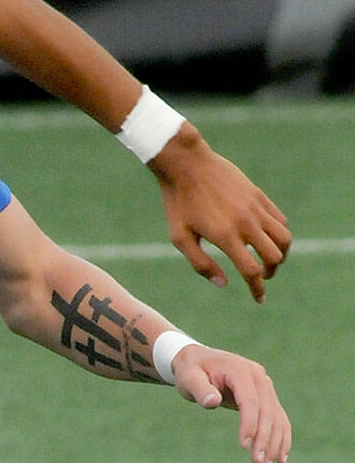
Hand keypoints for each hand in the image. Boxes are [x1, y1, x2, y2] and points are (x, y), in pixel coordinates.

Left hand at [150, 129, 290, 301]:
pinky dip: (279, 234)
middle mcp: (245, 223)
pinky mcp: (259, 195)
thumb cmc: (178, 202)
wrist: (187, 164)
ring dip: (281, 254)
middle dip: (271, 273)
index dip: (258, 289)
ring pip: (284, 238)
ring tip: (268, 259)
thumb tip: (224, 284)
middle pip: (275, 257)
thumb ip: (201, 264)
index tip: (259, 299)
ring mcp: (255, 207)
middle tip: (260, 276)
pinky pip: (280, 220)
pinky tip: (266, 238)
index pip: (251, 271)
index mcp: (225, 236)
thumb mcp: (179, 237)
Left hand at [171, 345, 289, 462]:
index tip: (243, 446)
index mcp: (240, 370)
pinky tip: (280, 458)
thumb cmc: (191, 370)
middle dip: (265, 439)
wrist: (198, 360)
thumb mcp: (188, 377)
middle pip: (267, 410)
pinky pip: (277, 417)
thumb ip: (200, 389)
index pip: (250, 400)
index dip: (249, 424)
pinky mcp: (265, 396)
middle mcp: (258, 376)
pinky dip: (281, 437)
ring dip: (275, 443)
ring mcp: (265, 386)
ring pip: (276, 417)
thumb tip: (212, 402)